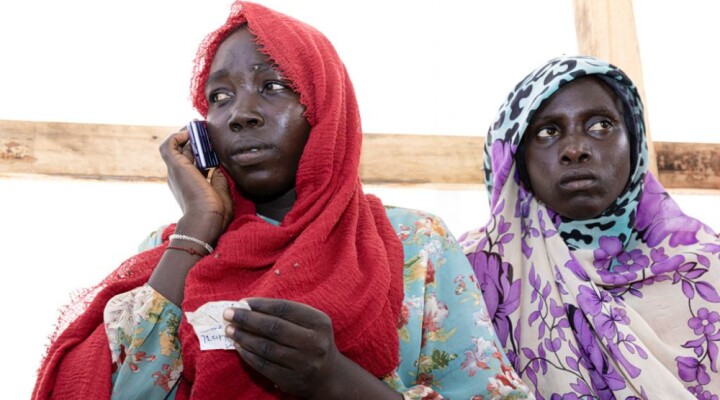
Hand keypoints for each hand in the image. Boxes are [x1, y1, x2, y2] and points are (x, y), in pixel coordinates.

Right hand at [159, 129, 232, 243]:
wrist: (206, 219)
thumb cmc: (215, 212)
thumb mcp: (219, 191)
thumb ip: (217, 178)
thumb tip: (217, 168)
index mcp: (189, 184)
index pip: (193, 162)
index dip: (201, 150)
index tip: (213, 142)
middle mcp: (179, 177)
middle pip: (184, 151)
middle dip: (196, 139)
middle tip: (207, 130)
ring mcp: (175, 171)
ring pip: (175, 146)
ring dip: (187, 134)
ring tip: (199, 127)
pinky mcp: (175, 166)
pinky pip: (169, 144)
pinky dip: (178, 135)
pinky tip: (192, 133)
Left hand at [223, 298, 340, 398]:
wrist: (328, 376)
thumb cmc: (312, 341)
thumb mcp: (310, 322)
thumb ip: (285, 313)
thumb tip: (248, 306)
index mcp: (319, 322)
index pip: (285, 309)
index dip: (261, 305)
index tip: (243, 302)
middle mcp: (314, 342)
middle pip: (274, 328)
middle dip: (247, 319)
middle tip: (229, 314)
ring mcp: (303, 363)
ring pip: (266, 347)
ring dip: (244, 337)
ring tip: (230, 330)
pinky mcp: (292, 380)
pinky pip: (264, 365)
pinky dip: (248, 355)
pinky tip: (238, 346)